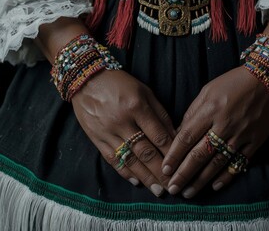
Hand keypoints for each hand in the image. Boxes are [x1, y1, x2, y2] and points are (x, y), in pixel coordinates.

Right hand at [72, 69, 175, 196]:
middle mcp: (122, 122)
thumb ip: (160, 113)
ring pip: (130, 159)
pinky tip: (137, 181)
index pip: (159, 136)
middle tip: (173, 185)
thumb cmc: (120, 83)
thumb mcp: (144, 91)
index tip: (182, 165)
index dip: (172, 153)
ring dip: (146, 177)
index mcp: (137, 107)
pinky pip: (112, 159)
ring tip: (158, 190)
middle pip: (146, 152)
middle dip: (161, 171)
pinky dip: (125, 172)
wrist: (85, 80)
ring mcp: (108, 132)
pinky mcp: (96, 139)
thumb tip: (174, 136)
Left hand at [162, 66, 268, 197]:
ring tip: (189, 193)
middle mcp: (224, 125)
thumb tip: (179, 135)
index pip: (186, 138)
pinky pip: (239, 162)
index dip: (174, 156)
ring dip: (202, 180)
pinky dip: (227, 176)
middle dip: (184, 174)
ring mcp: (241, 135)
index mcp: (209, 110)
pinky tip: (215, 186)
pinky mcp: (255, 141)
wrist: (266, 79)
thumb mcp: (207, 91)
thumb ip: (192, 113)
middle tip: (173, 188)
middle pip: (200, 154)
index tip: (165, 169)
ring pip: (218, 163)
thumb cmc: (232, 83)